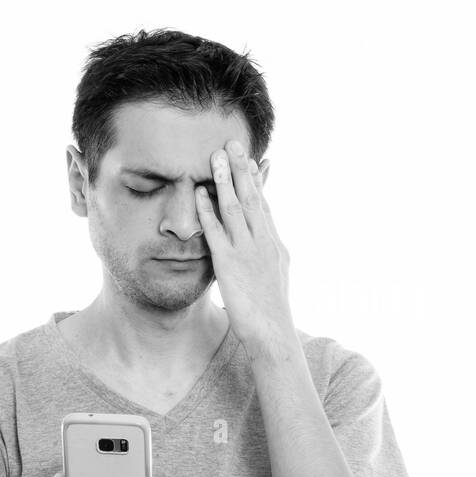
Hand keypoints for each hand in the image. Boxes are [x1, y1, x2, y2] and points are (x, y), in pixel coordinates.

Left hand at [196, 139, 294, 358]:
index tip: (252, 160)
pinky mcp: (229, 264)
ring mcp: (247, 251)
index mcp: (274, 244)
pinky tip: (201, 194)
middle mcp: (263, 241)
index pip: (264, 206)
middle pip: (252, 197)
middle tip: (233, 143)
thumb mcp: (274, 279)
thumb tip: (265, 252)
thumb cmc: (271, 314)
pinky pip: (217, 231)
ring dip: (226, 179)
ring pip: (236, 207)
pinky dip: (208, 211)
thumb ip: (267, 260)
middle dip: (243, 169)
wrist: (273, 334)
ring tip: (217, 155)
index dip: (257, 182)